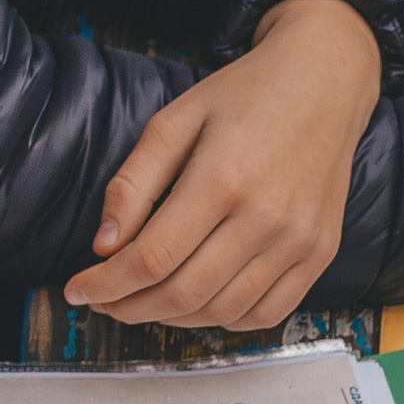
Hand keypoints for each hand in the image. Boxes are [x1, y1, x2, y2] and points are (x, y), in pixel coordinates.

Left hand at [69, 0, 382, 327]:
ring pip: (222, 311)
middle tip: (105, 301)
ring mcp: (300, 241)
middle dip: (131, 307)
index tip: (78, 290)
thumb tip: (104, 247)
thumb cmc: (244, 96)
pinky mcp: (319, 253)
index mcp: (223, 178)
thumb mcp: (174, 121)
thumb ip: (133, 183)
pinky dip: (224, 319)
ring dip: (173, 318)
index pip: (153, 257)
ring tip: (144, 301)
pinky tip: (198, 302)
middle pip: (184, 293)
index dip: (108, 284)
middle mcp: (267, 217)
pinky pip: (266, 313)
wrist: (324, 84)